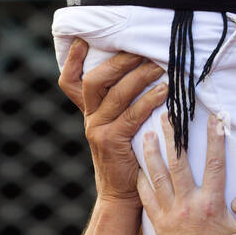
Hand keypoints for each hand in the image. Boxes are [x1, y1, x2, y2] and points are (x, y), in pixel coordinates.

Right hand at [59, 40, 166, 204]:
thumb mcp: (117, 127)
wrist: (121, 195)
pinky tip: (165, 91)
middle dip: (119, 61)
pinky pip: (132, 115)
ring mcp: (98, 130)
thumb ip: (121, 104)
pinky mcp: (112, 142)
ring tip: (161, 65)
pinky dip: (149, 100)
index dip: (72, 60)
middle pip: (95, 80)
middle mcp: (90, 118)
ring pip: (116, 94)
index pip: (70, 81)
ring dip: (140, 76)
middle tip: (142, 49)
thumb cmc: (128, 155)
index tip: (83, 39)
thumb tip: (145, 68)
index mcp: (89, 111)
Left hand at [137, 112, 235, 234]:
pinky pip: (146, 197)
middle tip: (166, 114)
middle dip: (173, 136)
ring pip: (158, 176)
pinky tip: (138, 168)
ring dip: (152, 153)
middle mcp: (188, 204)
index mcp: (211, 203)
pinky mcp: (157, 223)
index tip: (216, 118)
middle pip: (179, 162)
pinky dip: (141, 181)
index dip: (216, 138)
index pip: (215, 163)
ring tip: (146, 133)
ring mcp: (169, 213)